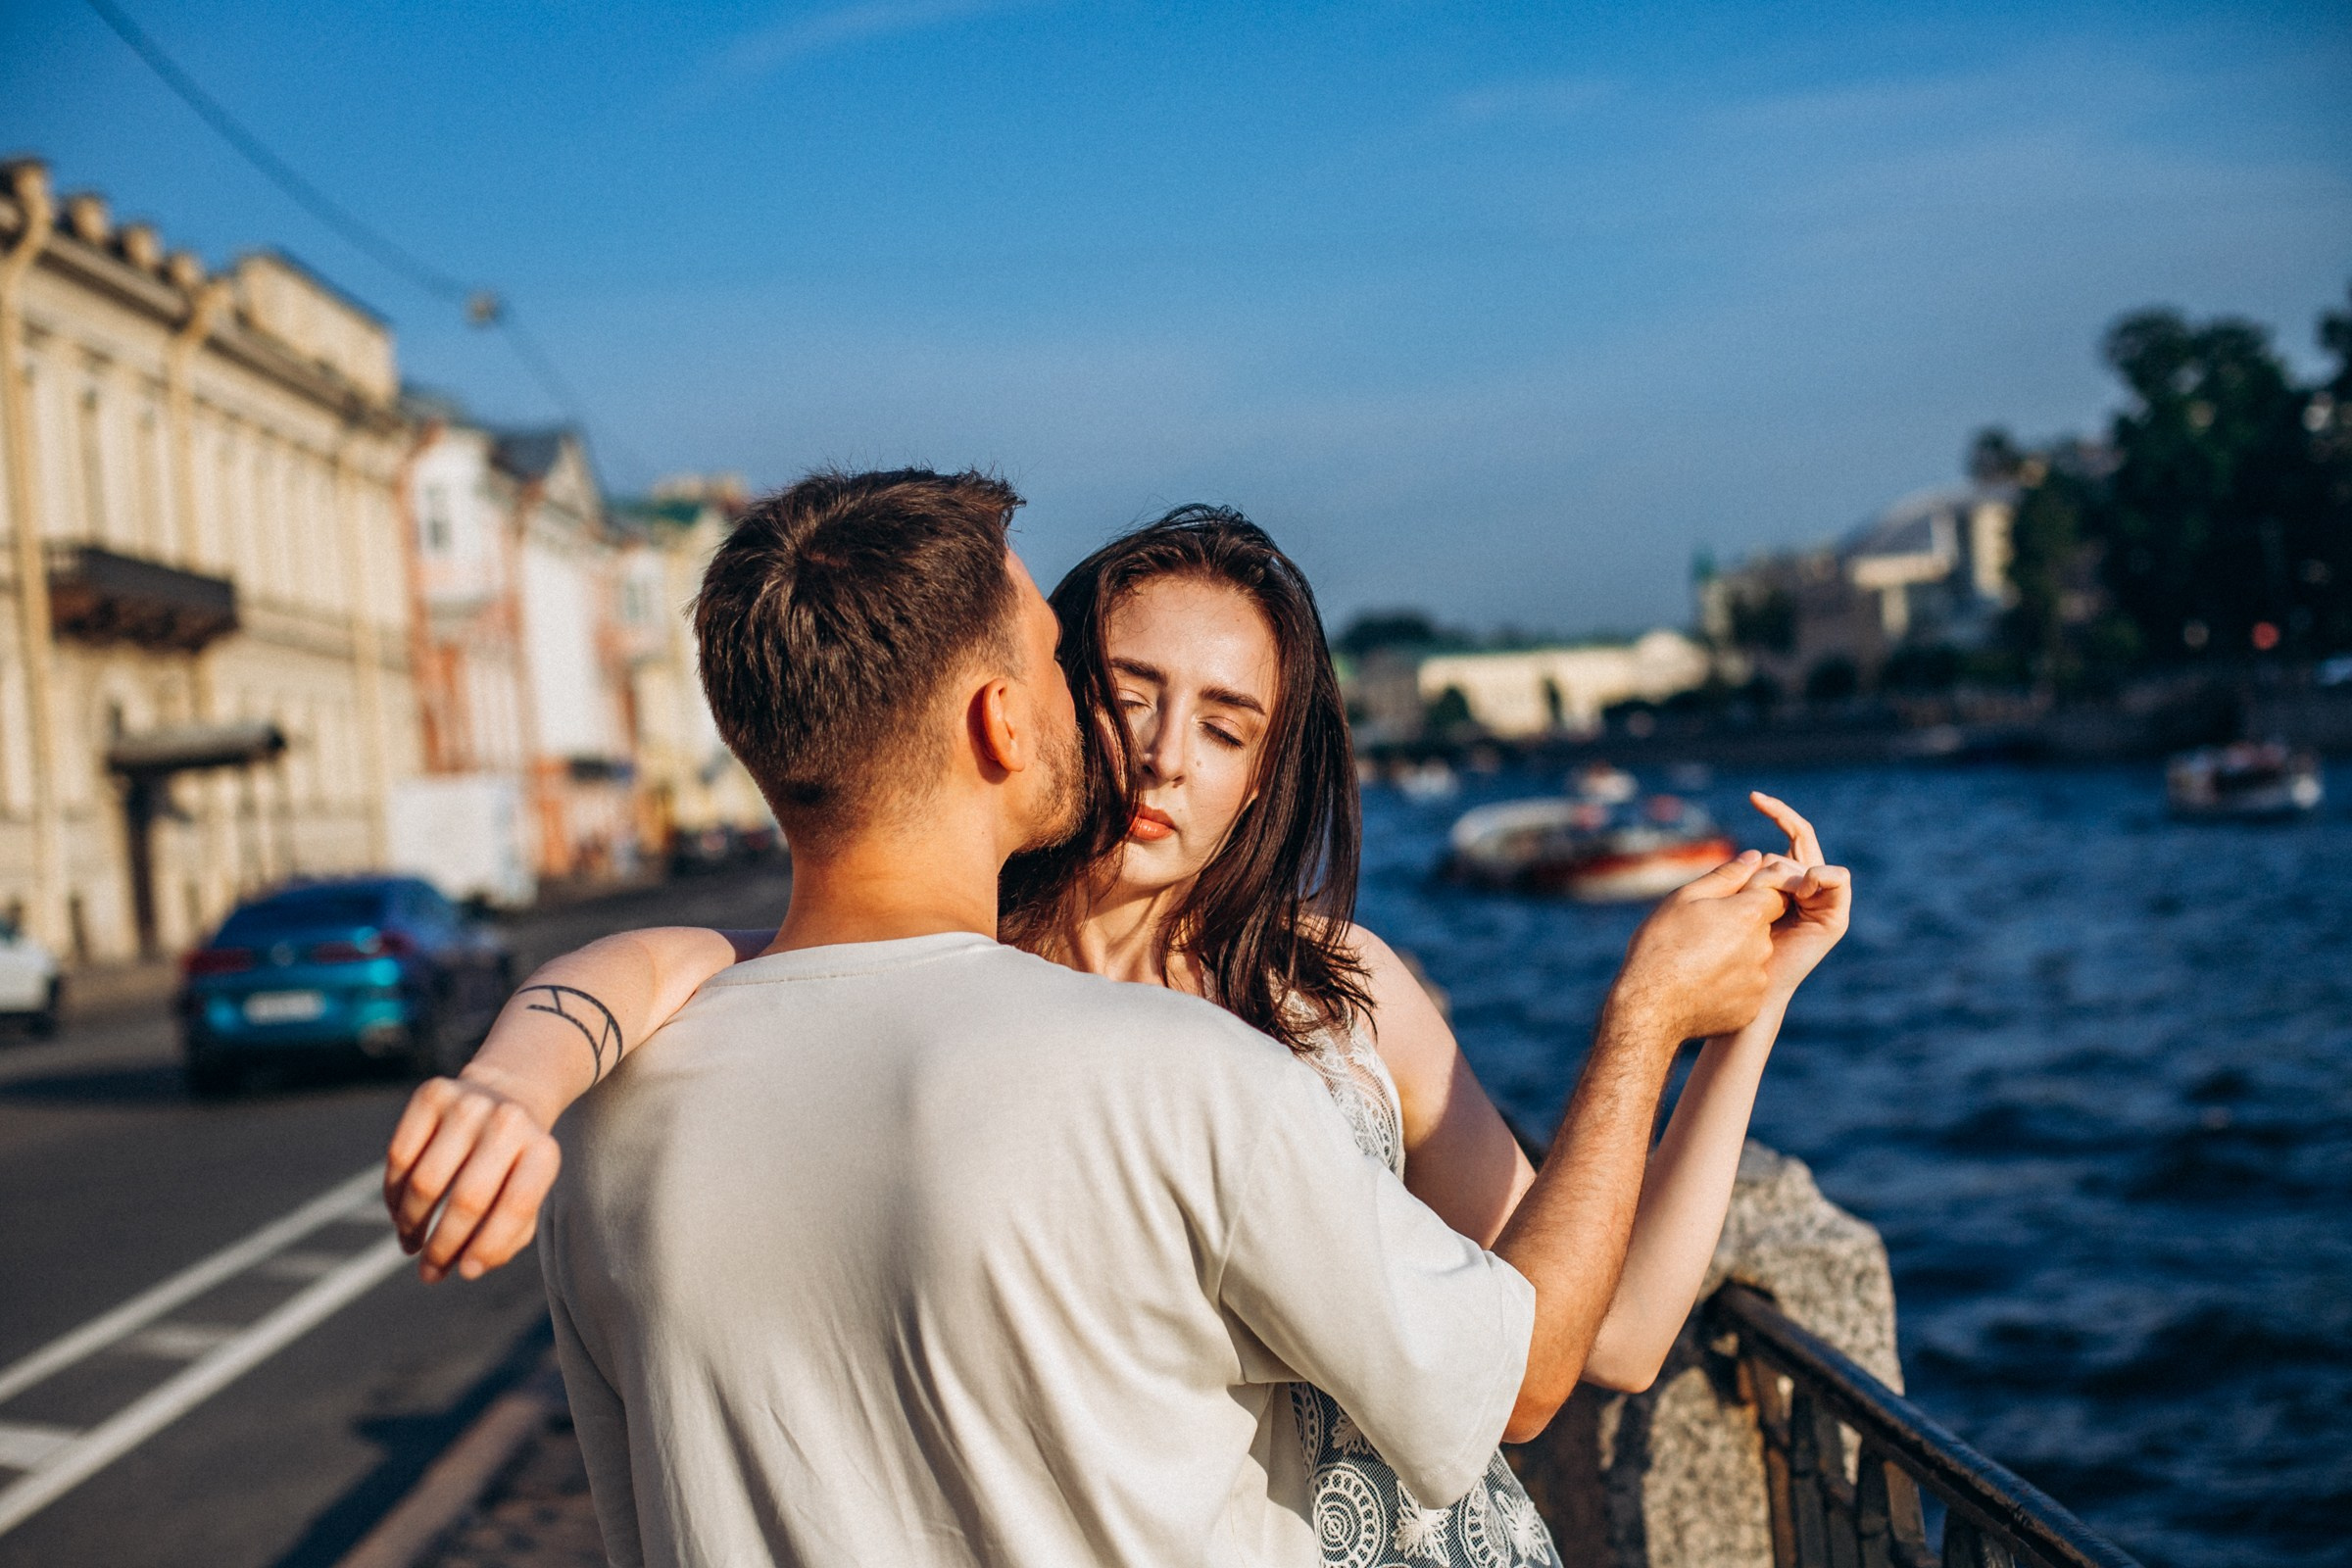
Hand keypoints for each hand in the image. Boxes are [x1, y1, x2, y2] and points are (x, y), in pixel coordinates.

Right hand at [383, 1070, 561, 1283]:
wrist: (508, 1093)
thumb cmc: (515, 1162)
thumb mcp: (528, 1194)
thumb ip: (507, 1237)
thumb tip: (468, 1267)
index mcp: (543, 1150)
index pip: (516, 1206)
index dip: (488, 1247)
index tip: (466, 1272)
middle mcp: (508, 1123)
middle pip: (467, 1200)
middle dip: (443, 1247)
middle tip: (430, 1271)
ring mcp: (468, 1104)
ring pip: (424, 1183)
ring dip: (411, 1225)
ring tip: (412, 1243)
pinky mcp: (431, 1094)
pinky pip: (398, 1157)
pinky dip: (393, 1195)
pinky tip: (399, 1212)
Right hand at [1607, 850, 1784, 1044]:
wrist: (1650, 1006)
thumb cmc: (1662, 944)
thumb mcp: (1685, 898)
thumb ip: (1726, 876)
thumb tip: (1754, 857)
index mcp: (1749, 915)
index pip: (1773, 894)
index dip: (1752, 896)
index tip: (1725, 905)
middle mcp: (1762, 947)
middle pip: (1761, 928)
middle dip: (1739, 927)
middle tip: (1700, 935)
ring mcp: (1758, 980)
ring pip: (1753, 959)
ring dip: (1734, 957)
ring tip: (1696, 963)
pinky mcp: (1750, 1007)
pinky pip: (1746, 989)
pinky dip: (1729, 986)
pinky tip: (1701, 986)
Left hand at [1745, 792, 1852, 996]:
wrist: (1746, 984)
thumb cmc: (1731, 944)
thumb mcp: (1736, 898)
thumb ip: (1747, 874)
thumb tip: (1756, 854)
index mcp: (1784, 878)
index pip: (1790, 834)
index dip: (1777, 812)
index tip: (1753, 796)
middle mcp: (1807, 886)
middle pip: (1800, 841)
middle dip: (1780, 836)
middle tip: (1756, 875)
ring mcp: (1822, 900)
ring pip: (1809, 861)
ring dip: (1787, 873)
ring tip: (1772, 898)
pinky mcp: (1835, 917)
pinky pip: (1838, 878)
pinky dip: (1819, 877)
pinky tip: (1801, 890)